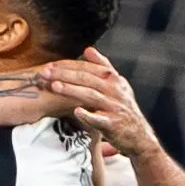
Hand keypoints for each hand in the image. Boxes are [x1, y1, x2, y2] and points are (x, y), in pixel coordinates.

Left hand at [42, 47, 159, 158]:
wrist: (139, 136)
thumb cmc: (123, 109)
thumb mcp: (117, 85)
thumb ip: (103, 67)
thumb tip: (88, 49)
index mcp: (115, 80)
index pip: (89, 68)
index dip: (69, 65)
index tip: (51, 65)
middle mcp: (116, 91)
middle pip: (87, 79)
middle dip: (65, 74)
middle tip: (45, 73)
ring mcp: (115, 107)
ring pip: (91, 95)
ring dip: (72, 90)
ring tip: (55, 87)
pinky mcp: (114, 124)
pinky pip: (100, 119)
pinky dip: (89, 115)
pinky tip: (77, 112)